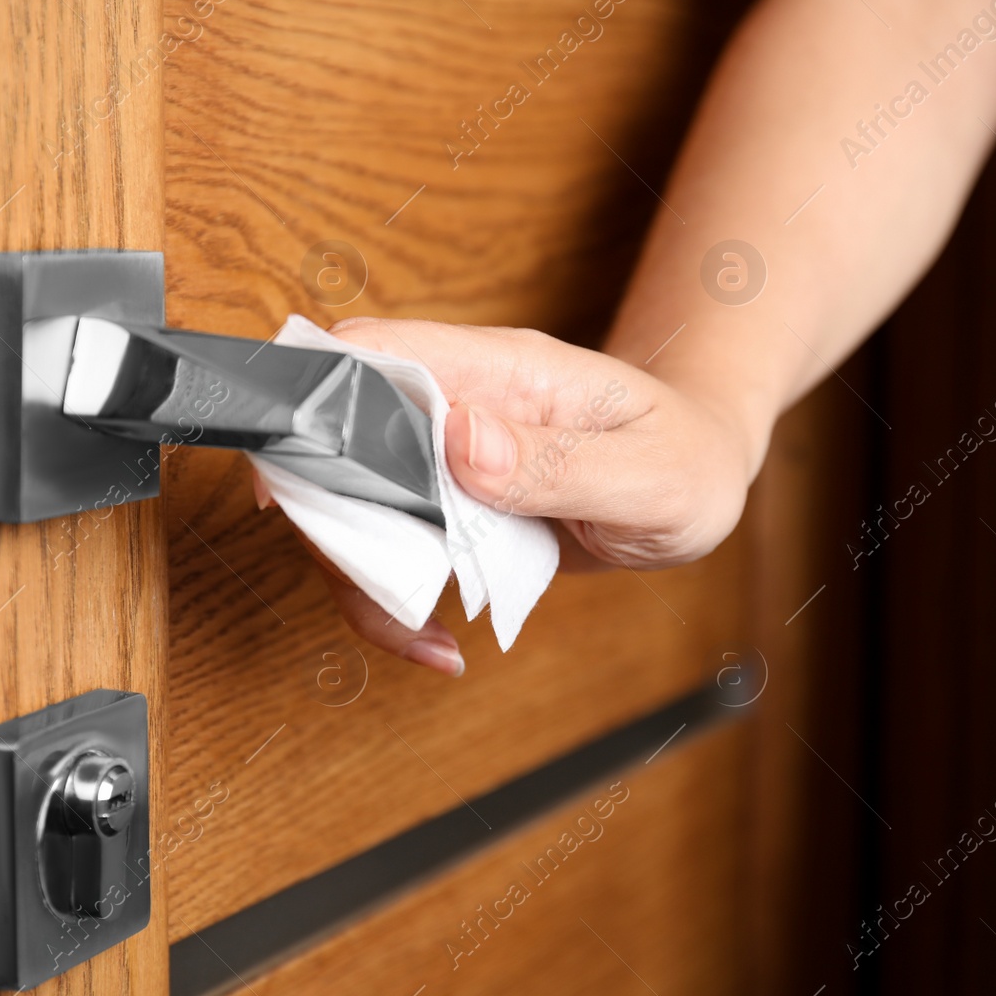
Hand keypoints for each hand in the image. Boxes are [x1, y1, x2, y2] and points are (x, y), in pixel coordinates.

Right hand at [251, 318, 760, 674]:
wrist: (697, 478)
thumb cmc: (687, 461)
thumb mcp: (648, 475)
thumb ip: (556, 460)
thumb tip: (460, 439)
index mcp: (503, 370)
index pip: (376, 354)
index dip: (318, 406)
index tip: (299, 484)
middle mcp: (459, 405)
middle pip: (336, 439)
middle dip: (331, 520)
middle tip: (379, 591)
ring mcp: (445, 458)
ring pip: (349, 506)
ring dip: (363, 576)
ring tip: (425, 634)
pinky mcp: (447, 506)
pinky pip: (389, 550)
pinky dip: (394, 602)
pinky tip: (439, 640)